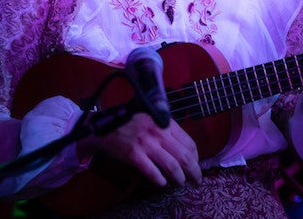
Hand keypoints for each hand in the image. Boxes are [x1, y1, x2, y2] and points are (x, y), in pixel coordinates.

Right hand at [79, 113, 201, 186]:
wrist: (105, 127)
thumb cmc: (132, 123)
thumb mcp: (154, 120)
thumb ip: (168, 130)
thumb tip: (186, 149)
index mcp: (166, 123)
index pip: (189, 143)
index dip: (196, 157)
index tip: (196, 164)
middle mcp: (159, 132)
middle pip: (184, 156)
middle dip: (194, 171)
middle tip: (197, 180)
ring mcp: (146, 143)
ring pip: (172, 166)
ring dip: (179, 178)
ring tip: (181, 183)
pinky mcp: (134, 154)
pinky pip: (152, 171)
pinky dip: (160, 180)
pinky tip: (162, 183)